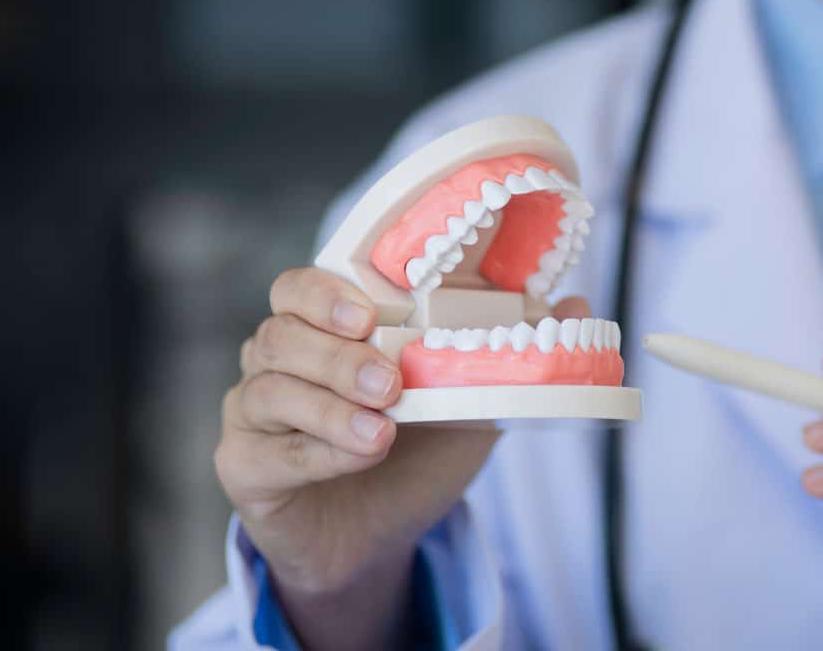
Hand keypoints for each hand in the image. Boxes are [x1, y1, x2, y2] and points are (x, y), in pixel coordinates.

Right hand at [217, 266, 590, 649]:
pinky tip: (361, 455)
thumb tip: (577, 302)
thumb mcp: (472, 398)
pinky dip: (318, 451)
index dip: (326, 290)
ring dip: (330, 405)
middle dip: (336, 353)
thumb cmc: (418, 451)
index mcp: (326, 329)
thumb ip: (513, 349)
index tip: (371, 310)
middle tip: (390, 380)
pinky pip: (266, 451)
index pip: (302, 286)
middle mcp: (279, 360)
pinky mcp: (245, 465)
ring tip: (383, 428)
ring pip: (270, 388)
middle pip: (280, 331)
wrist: (382, 536)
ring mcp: (254, 411)